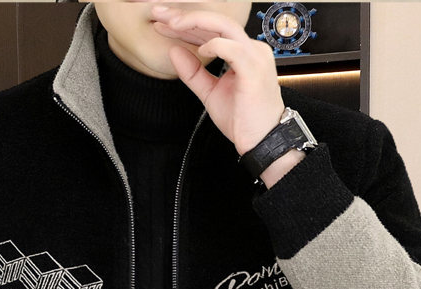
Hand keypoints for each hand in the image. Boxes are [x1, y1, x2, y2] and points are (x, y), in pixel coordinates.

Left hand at [150, 3, 285, 154]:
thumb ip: (193, 73)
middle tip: (158, 14)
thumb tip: (174, 51)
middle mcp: (251, 49)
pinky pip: (231, 47)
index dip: (187, 25)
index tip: (163, 24)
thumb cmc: (243, 119)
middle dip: (186, 16)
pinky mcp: (253, 69)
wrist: (262, 141)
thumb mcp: (210, 93)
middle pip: (216, 21)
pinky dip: (214, 45)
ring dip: (195, 22)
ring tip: (171, 24)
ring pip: (224, 26)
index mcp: (243, 53)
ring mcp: (255, 56)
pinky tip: (199, 49)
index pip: (213, 30)